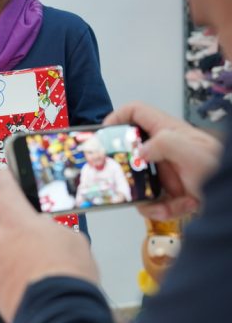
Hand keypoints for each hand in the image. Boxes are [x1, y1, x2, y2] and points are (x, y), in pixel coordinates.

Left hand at [0, 169, 98, 322]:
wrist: (57, 313)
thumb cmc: (68, 272)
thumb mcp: (72, 239)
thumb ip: (52, 230)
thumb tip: (46, 234)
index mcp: (17, 221)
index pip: (5, 190)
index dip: (5, 180)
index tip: (3, 174)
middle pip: (2, 224)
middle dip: (15, 227)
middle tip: (36, 237)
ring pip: (2, 251)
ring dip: (15, 254)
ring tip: (39, 267)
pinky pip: (2, 274)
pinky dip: (14, 276)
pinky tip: (33, 285)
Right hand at [104, 102, 222, 219]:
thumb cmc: (224, 171)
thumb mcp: (194, 153)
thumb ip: (165, 144)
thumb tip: (139, 152)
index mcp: (168, 132)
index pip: (135, 113)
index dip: (116, 119)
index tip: (104, 137)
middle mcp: (165, 150)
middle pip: (130, 154)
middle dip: (125, 172)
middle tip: (120, 182)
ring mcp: (167, 171)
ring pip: (138, 183)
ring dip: (146, 199)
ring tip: (162, 205)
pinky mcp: (172, 191)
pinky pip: (153, 201)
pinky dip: (162, 209)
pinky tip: (178, 208)